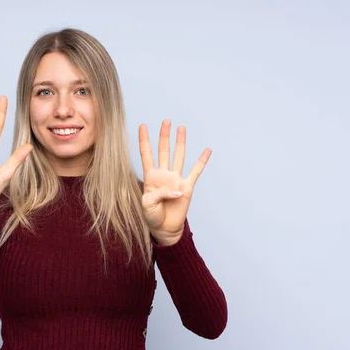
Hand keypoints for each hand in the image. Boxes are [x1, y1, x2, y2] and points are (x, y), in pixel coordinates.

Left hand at [138, 120, 210, 243]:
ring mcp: (176, 179)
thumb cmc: (152, 216)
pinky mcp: (187, 187)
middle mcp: (163, 174)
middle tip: (166, 121)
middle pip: (163, 150)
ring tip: (181, 128)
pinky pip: (196, 171)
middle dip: (164, 136)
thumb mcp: (147, 204)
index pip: (146, 154)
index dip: (144, 140)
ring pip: (179, 156)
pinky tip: (207, 150)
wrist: (164, 228)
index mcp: (150, 177)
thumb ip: (159, 193)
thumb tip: (178, 189)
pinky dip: (202, 161)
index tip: (142, 126)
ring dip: (180, 142)